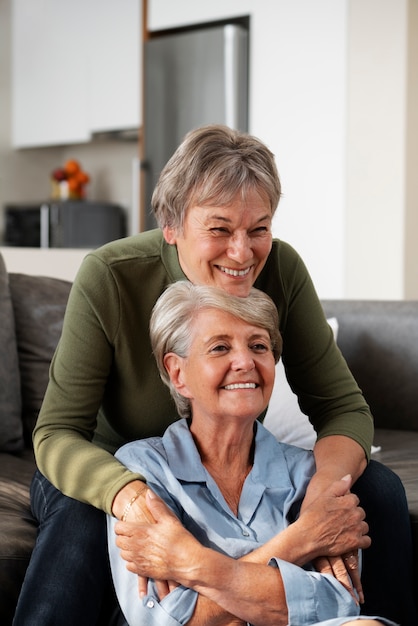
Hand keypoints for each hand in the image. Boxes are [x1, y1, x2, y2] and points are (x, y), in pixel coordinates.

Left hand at [113, 483, 176, 598]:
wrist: (188, 563)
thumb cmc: (180, 540)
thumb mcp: (169, 519)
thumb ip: (156, 506)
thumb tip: (148, 493)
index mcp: (140, 532)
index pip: (119, 528)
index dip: (122, 524)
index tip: (129, 523)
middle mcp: (135, 547)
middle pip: (118, 541)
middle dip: (123, 536)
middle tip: (133, 533)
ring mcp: (138, 561)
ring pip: (123, 554)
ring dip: (127, 549)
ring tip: (137, 545)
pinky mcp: (143, 572)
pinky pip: (129, 567)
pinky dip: (132, 561)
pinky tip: (141, 557)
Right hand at [301, 476, 367, 602]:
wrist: (307, 537)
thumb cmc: (313, 516)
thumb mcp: (324, 496)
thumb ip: (339, 485)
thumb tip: (349, 477)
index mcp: (349, 502)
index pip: (355, 499)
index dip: (346, 503)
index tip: (338, 509)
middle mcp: (355, 515)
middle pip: (360, 513)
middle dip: (353, 515)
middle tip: (340, 520)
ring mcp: (356, 530)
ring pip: (364, 526)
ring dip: (358, 527)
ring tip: (345, 529)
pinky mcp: (355, 543)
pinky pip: (366, 541)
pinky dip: (361, 540)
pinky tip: (351, 539)